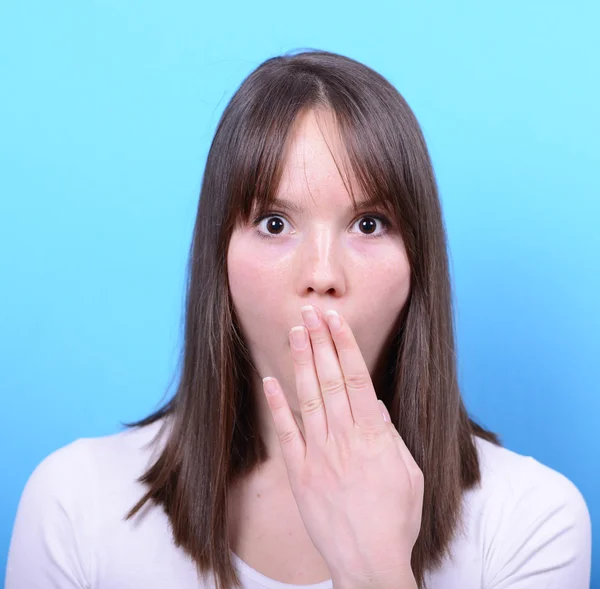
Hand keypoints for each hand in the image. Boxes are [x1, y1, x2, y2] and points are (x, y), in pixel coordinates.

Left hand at [262, 304, 423, 588]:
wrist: (369, 561)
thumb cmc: (396, 519)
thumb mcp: (409, 472)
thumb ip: (391, 435)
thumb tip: (375, 406)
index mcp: (373, 434)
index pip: (356, 377)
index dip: (344, 344)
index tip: (336, 319)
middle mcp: (344, 437)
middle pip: (330, 378)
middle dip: (320, 341)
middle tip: (310, 311)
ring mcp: (318, 454)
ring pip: (308, 397)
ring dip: (301, 361)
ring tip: (294, 332)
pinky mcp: (300, 473)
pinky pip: (286, 433)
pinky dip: (277, 406)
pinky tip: (269, 381)